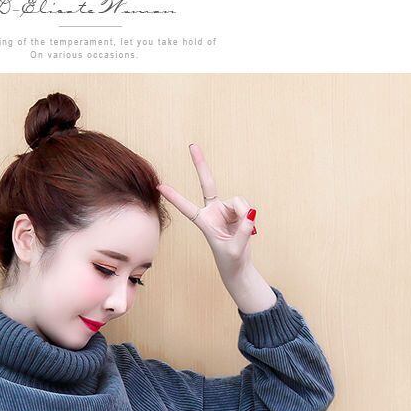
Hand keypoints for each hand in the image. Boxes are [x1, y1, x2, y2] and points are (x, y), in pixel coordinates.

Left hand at [157, 144, 257, 278]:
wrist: (238, 264)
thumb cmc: (231, 260)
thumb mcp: (235, 249)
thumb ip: (242, 232)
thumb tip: (250, 215)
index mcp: (204, 222)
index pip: (187, 208)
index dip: (175, 197)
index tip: (160, 187)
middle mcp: (212, 211)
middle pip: (207, 183)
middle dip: (201, 165)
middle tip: (192, 146)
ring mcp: (225, 209)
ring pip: (238, 201)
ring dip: (244, 213)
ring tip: (246, 229)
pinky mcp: (237, 211)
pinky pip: (246, 207)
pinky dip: (249, 216)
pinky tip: (249, 227)